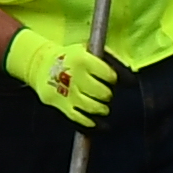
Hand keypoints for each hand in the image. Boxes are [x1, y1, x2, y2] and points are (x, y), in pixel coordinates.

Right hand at [2, 24, 117, 126]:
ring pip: (94, 107)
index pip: (110, 75)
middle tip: (105, 93)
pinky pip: (80, 118)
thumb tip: (131, 77)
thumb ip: (110, 59)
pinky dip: (91, 123)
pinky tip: (96, 122)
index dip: (114, 79)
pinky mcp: (61, 105)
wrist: (41, 65)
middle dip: (108, 95)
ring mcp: (67, 92)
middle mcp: (75, 76)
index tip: (112, 80)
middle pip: (103, 93)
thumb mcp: (88, 49)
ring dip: (102, 109)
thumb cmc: (71, 57)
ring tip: (102, 106)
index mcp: (83, 59)